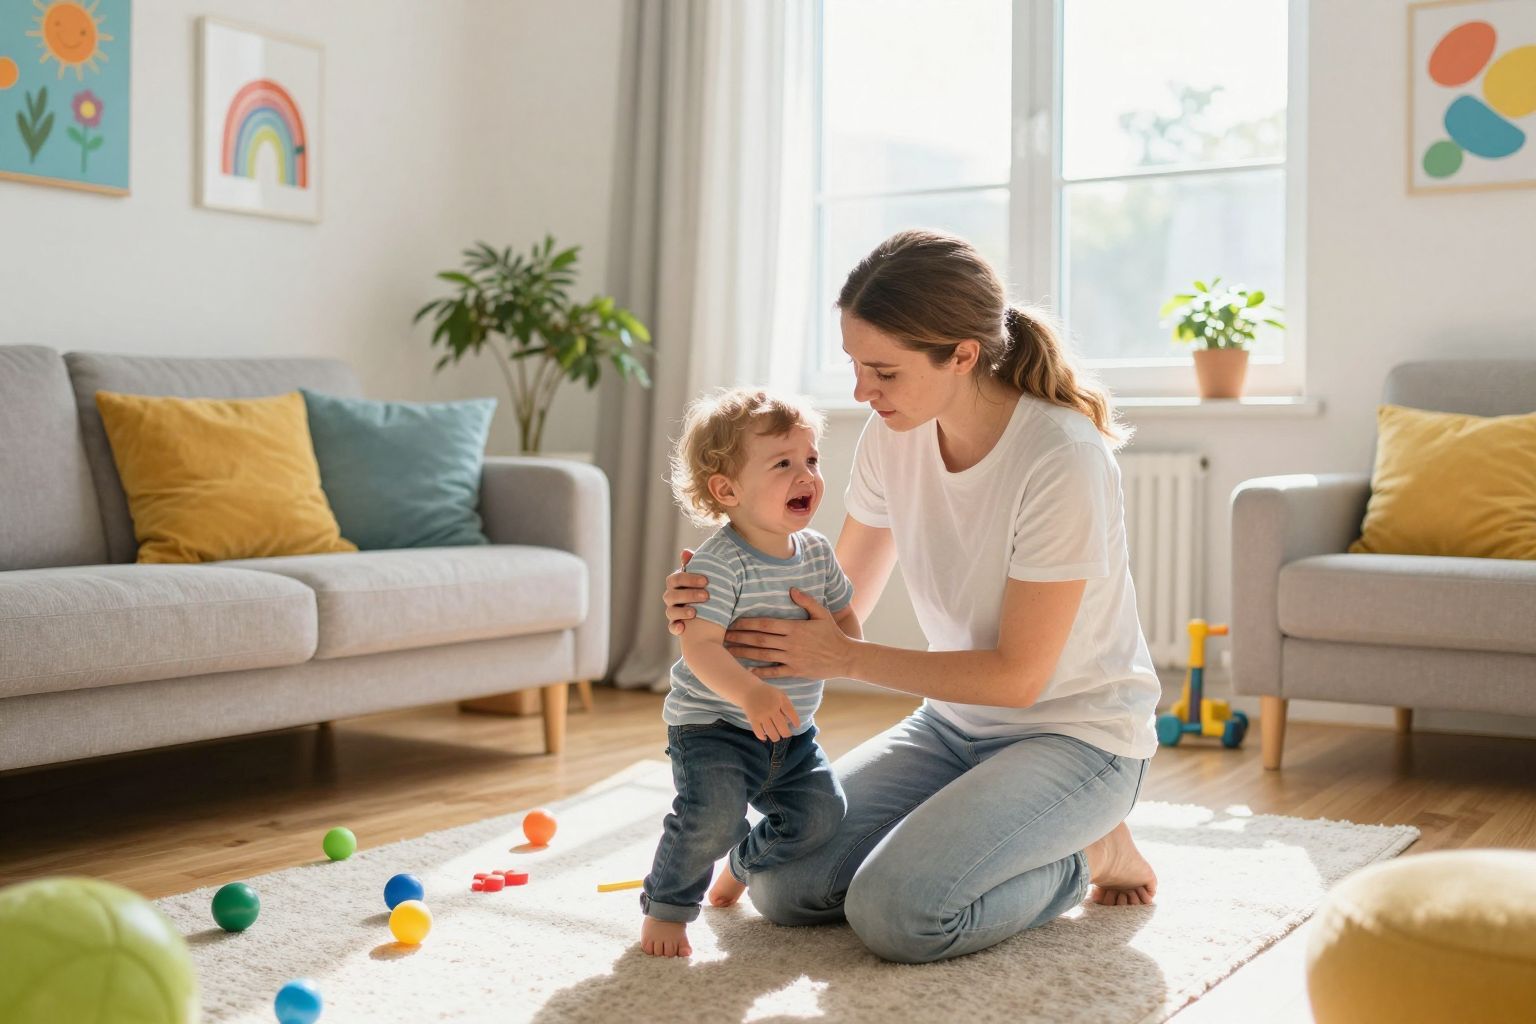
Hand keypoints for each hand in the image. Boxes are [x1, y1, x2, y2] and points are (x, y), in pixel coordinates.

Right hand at [664, 549, 709, 635]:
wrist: (712, 610)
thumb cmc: (707, 588)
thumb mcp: (704, 577)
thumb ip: (697, 564)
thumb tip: (685, 552)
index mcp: (676, 584)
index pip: (676, 579)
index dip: (689, 579)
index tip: (706, 580)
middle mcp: (671, 597)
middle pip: (672, 595)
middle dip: (689, 595)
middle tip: (707, 595)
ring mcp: (673, 612)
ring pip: (670, 611)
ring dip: (682, 611)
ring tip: (695, 613)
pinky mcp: (677, 625)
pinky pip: (671, 628)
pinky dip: (675, 627)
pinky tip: (683, 628)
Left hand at [727, 589, 854, 681]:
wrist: (846, 658)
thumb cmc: (833, 634)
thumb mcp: (822, 613)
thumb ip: (806, 600)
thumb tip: (791, 589)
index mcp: (795, 627)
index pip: (766, 624)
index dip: (747, 623)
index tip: (733, 621)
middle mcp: (791, 643)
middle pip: (760, 639)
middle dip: (740, 637)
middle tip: (723, 636)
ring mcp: (793, 658)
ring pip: (763, 655)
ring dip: (744, 653)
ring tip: (729, 651)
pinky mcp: (796, 671)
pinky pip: (775, 672)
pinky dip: (761, 671)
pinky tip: (747, 671)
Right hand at [740, 682, 800, 741]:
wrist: (748, 690)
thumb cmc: (767, 693)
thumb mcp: (779, 694)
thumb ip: (786, 705)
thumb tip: (790, 721)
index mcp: (779, 701)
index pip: (791, 713)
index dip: (796, 721)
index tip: (797, 726)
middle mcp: (771, 709)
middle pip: (781, 726)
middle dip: (786, 734)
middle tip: (787, 735)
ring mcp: (762, 715)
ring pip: (771, 732)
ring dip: (775, 737)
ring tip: (777, 737)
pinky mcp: (753, 719)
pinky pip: (758, 732)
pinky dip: (762, 737)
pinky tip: (765, 737)